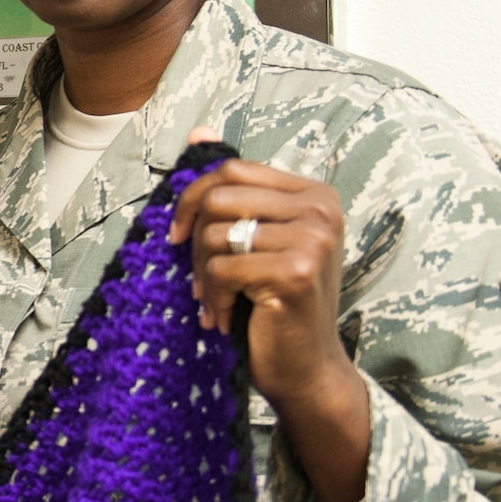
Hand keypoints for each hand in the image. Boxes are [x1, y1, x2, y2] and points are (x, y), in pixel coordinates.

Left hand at [168, 126, 369, 501]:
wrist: (304, 370)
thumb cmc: (272, 305)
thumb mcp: (253, 241)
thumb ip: (232, 191)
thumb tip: (198, 131)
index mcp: (313, 194)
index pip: (231, 170)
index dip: (192, 199)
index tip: (178, 236)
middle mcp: (321, 210)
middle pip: (219, 197)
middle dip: (193, 240)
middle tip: (198, 278)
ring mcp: (313, 239)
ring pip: (215, 234)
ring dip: (201, 275)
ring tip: (213, 301)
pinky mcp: (297, 272)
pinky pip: (221, 269)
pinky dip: (211, 298)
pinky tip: (222, 319)